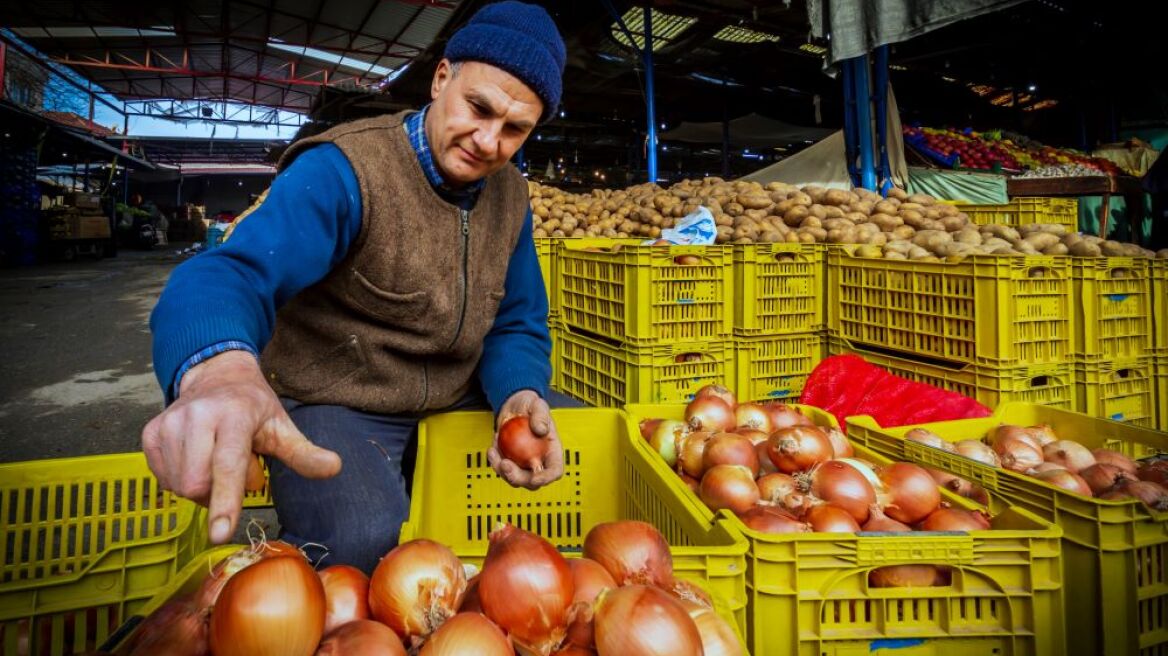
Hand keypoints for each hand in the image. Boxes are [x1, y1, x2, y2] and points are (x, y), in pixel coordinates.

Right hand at [141, 350, 341, 543]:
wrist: (216, 374)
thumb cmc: (253, 406)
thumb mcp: (282, 426)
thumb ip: (304, 452)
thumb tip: (334, 468)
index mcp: (234, 415)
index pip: (227, 466)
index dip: (225, 502)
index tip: (219, 534)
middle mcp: (196, 416)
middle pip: (199, 485)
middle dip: (219, 490)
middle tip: (237, 465)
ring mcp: (169, 423)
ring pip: (180, 486)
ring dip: (202, 486)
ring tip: (216, 458)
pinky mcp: (150, 432)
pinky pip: (163, 479)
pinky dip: (182, 480)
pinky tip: (196, 459)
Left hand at [487, 390, 563, 489]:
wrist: (514, 406)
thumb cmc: (529, 405)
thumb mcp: (537, 404)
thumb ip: (541, 415)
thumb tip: (540, 430)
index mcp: (551, 451)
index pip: (554, 470)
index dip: (546, 478)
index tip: (535, 478)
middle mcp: (539, 460)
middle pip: (532, 481)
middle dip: (517, 478)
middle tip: (505, 464)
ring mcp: (524, 463)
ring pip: (514, 479)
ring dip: (501, 470)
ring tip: (494, 450)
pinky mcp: (510, 461)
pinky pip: (501, 469)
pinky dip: (494, 462)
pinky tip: (492, 448)